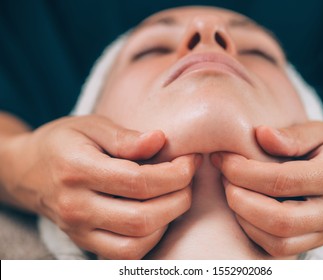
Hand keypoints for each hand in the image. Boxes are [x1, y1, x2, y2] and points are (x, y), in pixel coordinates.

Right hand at [0, 115, 200, 258]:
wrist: (27, 169)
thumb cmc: (63, 142)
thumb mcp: (92, 126)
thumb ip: (125, 137)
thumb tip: (160, 140)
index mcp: (77, 170)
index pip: (139, 182)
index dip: (175, 173)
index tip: (190, 160)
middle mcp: (76, 206)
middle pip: (142, 218)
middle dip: (179, 199)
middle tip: (188, 178)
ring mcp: (78, 230)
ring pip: (135, 244)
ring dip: (166, 222)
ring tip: (175, 196)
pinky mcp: (83, 242)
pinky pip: (123, 255)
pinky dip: (148, 239)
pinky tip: (157, 215)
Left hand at [211, 121, 322, 256]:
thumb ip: (293, 135)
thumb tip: (260, 135)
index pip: (281, 181)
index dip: (244, 171)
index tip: (224, 159)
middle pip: (279, 220)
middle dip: (239, 200)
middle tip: (223, 178)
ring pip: (278, 242)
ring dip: (244, 219)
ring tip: (232, 192)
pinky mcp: (318, 241)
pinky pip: (281, 249)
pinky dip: (255, 233)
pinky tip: (245, 209)